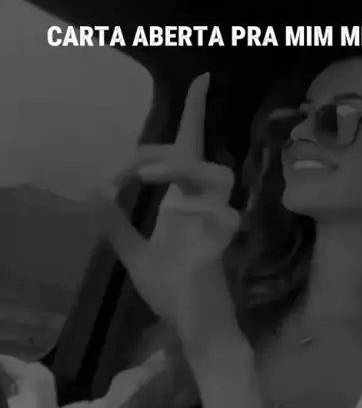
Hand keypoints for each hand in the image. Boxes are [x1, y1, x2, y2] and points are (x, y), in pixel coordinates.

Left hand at [94, 73, 241, 352]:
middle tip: (123, 171)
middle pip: (192, 156)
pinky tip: (179, 219)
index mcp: (182, 202)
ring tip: (138, 175)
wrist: (191, 328)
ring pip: (214, 175)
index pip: (190, 148)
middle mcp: (202, 204)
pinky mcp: (222, 244)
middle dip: (158, 153)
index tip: (202, 79)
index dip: (196, 113)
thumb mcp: (134, 254)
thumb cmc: (172, 289)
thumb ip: (116, 224)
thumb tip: (93, 191)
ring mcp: (216, 221)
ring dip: (177, 169)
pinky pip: (223, 217)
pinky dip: (202, 213)